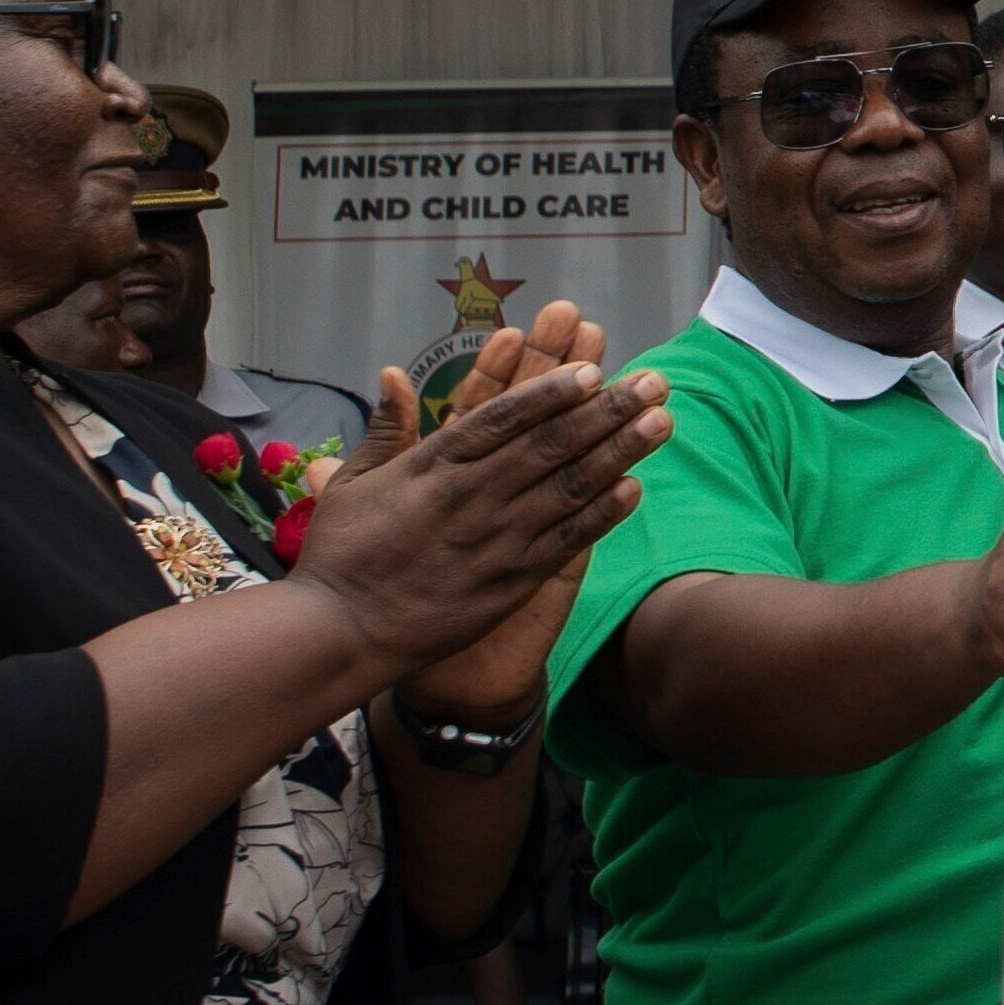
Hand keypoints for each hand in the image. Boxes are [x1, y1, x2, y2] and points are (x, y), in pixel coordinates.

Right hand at [284, 361, 669, 678]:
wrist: (342, 634)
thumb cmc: (341, 556)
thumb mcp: (353, 483)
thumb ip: (385, 428)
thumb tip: (393, 373)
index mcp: (433, 466)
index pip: (502, 418)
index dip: (551, 392)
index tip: (592, 370)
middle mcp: (472, 496)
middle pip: (551, 444)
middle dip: (607, 409)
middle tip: (654, 382)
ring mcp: (496, 539)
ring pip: (570, 486)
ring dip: (620, 451)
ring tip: (662, 421)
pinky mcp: (511, 580)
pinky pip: (568, 540)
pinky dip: (603, 513)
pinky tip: (635, 487)